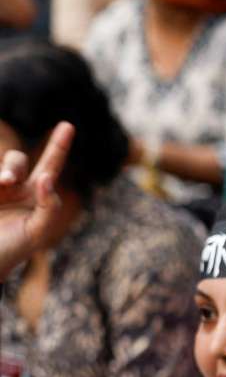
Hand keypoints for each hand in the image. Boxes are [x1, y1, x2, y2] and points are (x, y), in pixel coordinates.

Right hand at [0, 122, 74, 277]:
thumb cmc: (12, 251)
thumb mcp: (38, 232)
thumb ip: (49, 206)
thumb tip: (46, 178)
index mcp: (36, 196)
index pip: (50, 166)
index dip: (59, 146)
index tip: (68, 125)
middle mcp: (15, 188)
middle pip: (18, 160)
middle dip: (14, 165)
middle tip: (7, 181)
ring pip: (5, 167)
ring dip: (5, 172)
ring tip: (2, 184)